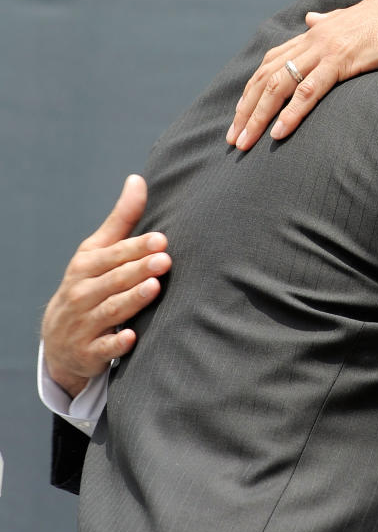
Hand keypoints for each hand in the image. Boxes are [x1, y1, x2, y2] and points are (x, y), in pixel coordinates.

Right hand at [41, 175, 170, 397]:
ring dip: (131, 300)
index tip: (161, 239)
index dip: (136, 247)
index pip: (113, 255)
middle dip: (139, 270)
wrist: (59, 337)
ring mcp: (83, 324)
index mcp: (85, 267)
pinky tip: (131, 337)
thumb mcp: (98, 250)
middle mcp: (81, 294)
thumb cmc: (88, 283)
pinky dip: (115, 343)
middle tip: (165, 260)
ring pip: (110, 311)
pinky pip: (103, 348)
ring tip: (154, 288)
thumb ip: (122, 218)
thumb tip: (138, 179)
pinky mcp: (89, 352)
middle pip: (114, 280)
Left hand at [227, 0, 377, 149]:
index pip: (269, 64)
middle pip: (266, 78)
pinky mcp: (342, 61)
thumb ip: (328, 22)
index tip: (240, 117)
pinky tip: (278, 132)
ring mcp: (324, 51)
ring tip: (246, 142)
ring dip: (259, 117)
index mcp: (313, 33)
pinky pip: (309, 91)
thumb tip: (310, 17)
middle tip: (233, 139)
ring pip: (279, 86)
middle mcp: (311, 41)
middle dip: (245, 111)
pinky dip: (291, 112)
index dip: (251, 91)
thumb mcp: (350, 20)